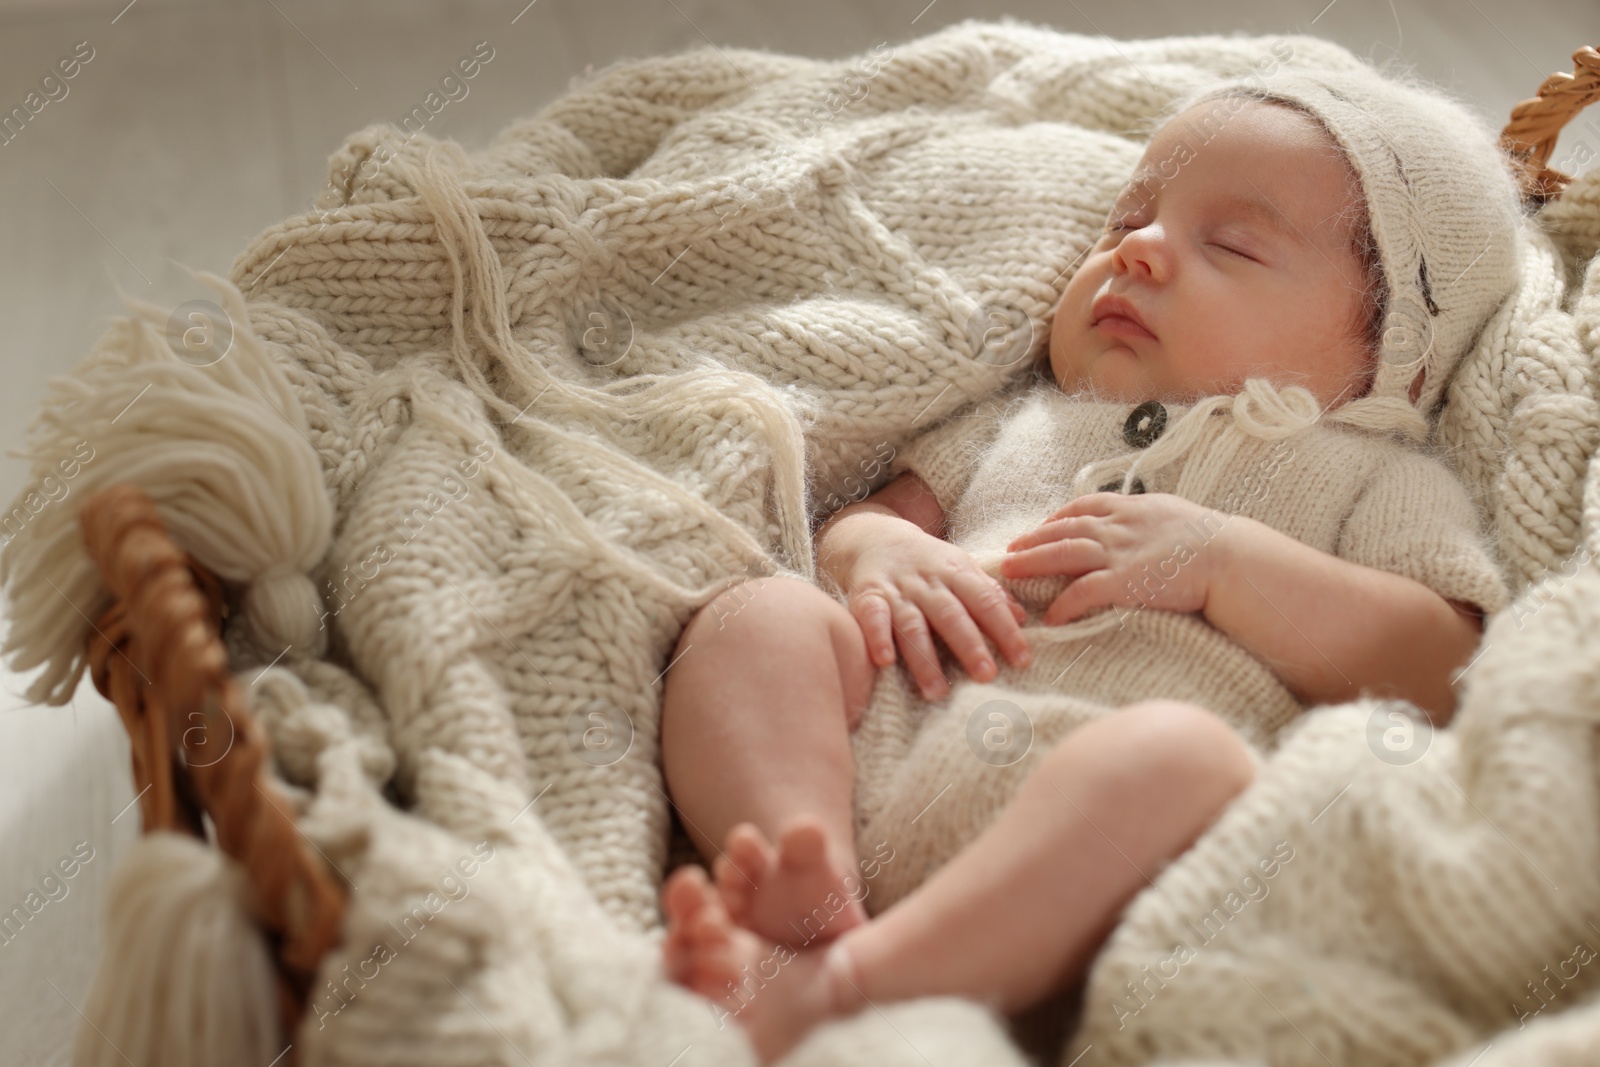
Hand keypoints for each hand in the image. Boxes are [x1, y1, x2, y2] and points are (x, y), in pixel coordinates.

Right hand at [842, 519, 1031, 699]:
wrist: (875, 537)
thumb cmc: (927, 562)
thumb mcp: (961, 568)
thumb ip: (989, 592)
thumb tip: (1023, 618)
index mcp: (956, 573)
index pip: (985, 601)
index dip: (1004, 630)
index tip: (1022, 660)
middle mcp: (927, 582)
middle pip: (951, 614)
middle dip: (969, 646)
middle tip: (987, 676)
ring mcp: (896, 590)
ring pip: (912, 624)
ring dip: (924, 658)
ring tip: (937, 691)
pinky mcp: (867, 597)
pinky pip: (871, 616)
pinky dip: (877, 636)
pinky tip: (884, 660)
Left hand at [1000, 492, 1230, 625]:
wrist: (1233, 557)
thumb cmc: (1214, 540)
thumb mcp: (1177, 515)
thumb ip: (1152, 518)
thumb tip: (1146, 523)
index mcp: (1132, 507)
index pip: (1083, 506)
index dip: (1057, 518)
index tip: (1040, 527)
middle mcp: (1119, 525)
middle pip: (1063, 528)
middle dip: (1032, 539)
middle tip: (1009, 551)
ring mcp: (1120, 552)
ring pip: (1063, 553)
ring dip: (1033, 562)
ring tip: (1010, 572)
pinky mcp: (1125, 581)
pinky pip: (1084, 592)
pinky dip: (1064, 604)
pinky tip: (1051, 616)